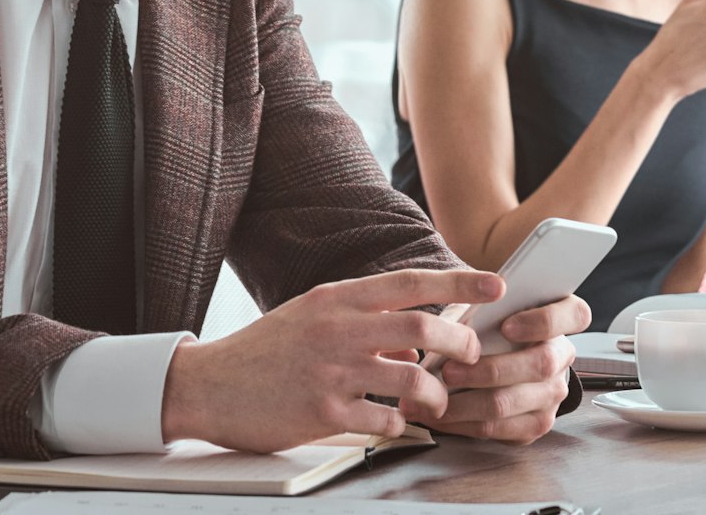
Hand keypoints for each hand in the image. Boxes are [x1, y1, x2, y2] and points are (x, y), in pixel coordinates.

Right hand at [161, 268, 497, 452]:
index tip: (496, 283)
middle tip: (472, 356)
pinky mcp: (323, 413)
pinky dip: (401, 424)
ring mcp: (332, 371)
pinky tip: (397, 422)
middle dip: (462, 343)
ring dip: (438, 394)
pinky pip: (384, 419)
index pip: (411, 282)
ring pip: (413, 378)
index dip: (459, 282)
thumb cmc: (267, 350)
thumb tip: (416, 325)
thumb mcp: (313, 314)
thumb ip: (362, 314)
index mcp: (338, 298)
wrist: (209, 385)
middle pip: (424, 327)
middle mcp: (338, 328)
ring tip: (439, 401)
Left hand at [406, 293, 589, 442]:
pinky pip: (500, 429)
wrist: (496, 354)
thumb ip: (482, 306)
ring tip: (432, 398)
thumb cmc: (489, 322)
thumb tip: (454, 324)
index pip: (575, 315)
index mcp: (563, 317)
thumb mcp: (487, 305)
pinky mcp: (535, 424)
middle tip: (449, 371)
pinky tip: (440, 415)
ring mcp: (553, 394)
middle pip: (538, 365)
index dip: (543, 321)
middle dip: (488, 370)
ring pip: (511, 402)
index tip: (507, 326)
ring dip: (466, 403)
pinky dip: (464, 424)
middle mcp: (563, 357)